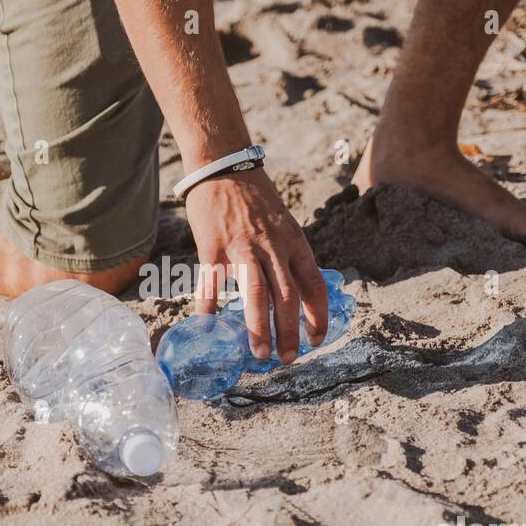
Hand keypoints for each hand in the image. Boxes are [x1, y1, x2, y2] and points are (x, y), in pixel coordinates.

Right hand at [184, 168, 327, 362]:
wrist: (225, 166)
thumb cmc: (255, 200)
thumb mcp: (283, 225)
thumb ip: (288, 258)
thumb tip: (292, 296)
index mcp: (294, 243)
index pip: (314, 286)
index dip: (317, 317)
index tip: (315, 341)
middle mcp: (272, 247)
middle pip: (287, 297)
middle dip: (289, 332)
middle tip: (287, 360)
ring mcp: (242, 246)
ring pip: (256, 294)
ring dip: (259, 328)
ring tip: (258, 354)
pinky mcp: (212, 245)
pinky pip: (212, 283)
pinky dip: (210, 307)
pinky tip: (209, 327)